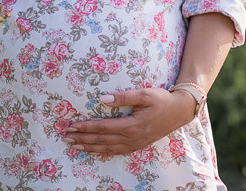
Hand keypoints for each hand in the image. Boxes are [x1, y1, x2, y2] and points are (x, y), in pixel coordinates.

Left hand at [63, 87, 192, 155]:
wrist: (179, 111)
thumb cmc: (161, 100)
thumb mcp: (144, 94)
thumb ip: (123, 97)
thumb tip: (102, 99)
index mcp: (132, 125)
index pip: (103, 128)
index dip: (86, 127)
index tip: (71, 125)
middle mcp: (131, 138)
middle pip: (102, 140)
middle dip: (82, 139)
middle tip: (66, 137)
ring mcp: (135, 143)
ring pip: (107, 148)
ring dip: (89, 147)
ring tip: (74, 146)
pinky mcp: (137, 145)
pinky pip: (116, 151)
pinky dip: (103, 151)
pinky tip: (94, 150)